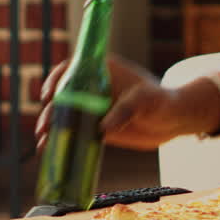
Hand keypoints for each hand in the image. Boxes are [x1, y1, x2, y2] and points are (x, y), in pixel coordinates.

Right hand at [35, 54, 219, 151]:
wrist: (174, 120)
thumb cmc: (163, 102)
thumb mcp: (147, 101)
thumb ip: (127, 110)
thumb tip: (103, 128)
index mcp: (104, 71)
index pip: (72, 68)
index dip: (57, 79)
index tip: (50, 94)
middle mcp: (94, 88)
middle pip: (62, 95)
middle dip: (51, 110)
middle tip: (46, 126)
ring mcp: (92, 108)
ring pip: (64, 115)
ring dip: (51, 127)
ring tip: (46, 142)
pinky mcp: (95, 127)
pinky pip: (74, 133)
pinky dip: (61, 140)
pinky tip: (51, 151)